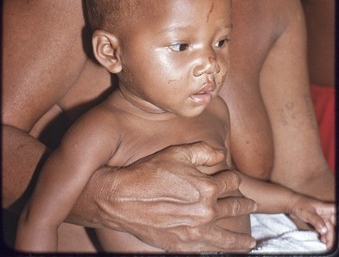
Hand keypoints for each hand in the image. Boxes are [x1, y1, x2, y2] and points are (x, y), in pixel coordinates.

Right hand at [92, 142, 255, 251]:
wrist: (121, 198)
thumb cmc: (149, 172)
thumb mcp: (178, 152)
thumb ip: (205, 150)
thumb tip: (222, 155)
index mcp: (207, 188)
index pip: (231, 180)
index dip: (232, 176)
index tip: (230, 175)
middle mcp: (206, 212)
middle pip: (233, 207)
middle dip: (244, 204)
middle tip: (252, 204)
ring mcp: (195, 232)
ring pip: (227, 237)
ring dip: (241, 240)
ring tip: (252, 241)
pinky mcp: (182, 245)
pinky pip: (209, 250)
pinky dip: (222, 251)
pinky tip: (227, 252)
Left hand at [289, 195, 335, 249]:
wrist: (290, 204)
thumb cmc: (299, 205)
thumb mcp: (308, 213)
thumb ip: (316, 221)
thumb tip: (324, 230)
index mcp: (326, 208)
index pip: (336, 212)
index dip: (338, 219)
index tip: (337, 230)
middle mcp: (325, 212)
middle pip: (333, 224)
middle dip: (333, 234)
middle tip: (330, 244)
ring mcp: (321, 217)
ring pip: (328, 228)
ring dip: (328, 236)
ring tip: (326, 245)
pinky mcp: (317, 221)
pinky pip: (322, 228)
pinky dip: (323, 234)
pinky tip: (322, 240)